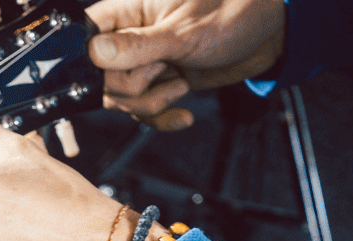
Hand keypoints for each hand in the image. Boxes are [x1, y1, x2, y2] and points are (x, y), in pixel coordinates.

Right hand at [84, 0, 286, 130]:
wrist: (268, 34)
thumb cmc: (233, 14)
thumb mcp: (184, 33)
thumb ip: (137, 46)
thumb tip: (94, 53)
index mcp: (128, 11)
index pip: (85, 37)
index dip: (91, 62)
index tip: (110, 73)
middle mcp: (129, 37)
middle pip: (100, 77)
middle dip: (130, 88)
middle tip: (162, 72)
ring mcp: (143, 62)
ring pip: (120, 99)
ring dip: (149, 103)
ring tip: (180, 86)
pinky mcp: (159, 83)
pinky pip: (142, 112)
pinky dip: (161, 118)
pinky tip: (183, 115)